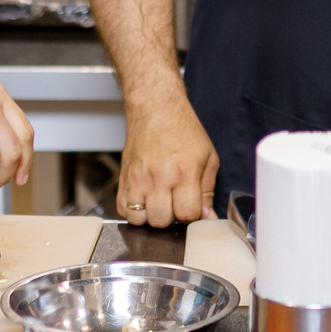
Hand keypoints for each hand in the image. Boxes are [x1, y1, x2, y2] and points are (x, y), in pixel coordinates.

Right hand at [116, 103, 218, 226]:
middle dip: (171, 217)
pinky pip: (122, 210)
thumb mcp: (208, 158)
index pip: (187, 215)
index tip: (191, 205)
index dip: (192, 215)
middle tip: (175, 203)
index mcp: (184, 172)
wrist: (156, 110)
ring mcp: (137, 179)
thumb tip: (207, 218)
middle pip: (161, 221)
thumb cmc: (183, 131)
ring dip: (151, 216)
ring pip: (139, 220)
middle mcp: (159, 178)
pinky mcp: (123, 178)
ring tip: (159, 202)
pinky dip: (134, 211)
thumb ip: (208, 191)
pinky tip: (145, 199)